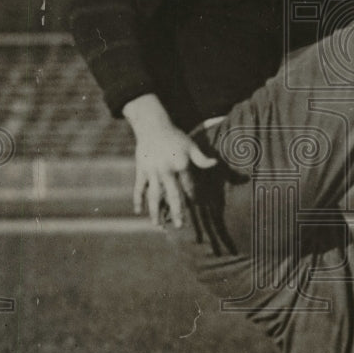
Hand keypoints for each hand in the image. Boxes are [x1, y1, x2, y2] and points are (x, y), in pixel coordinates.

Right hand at [122, 94, 216, 226]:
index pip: (189, 187)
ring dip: (155, 212)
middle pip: (172, 196)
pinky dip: (138, 199)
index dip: (193, 197)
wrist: (152, 126)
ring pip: (154, 196)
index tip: (197, 206)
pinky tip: (139, 211)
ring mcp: (152, 172)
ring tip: (158, 226)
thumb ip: (202, 158)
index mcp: (181, 165)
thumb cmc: (175, 136)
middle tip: (181, 226)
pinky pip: (139, 188)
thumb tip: (215, 163)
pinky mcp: (141, 171)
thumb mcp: (191, 145)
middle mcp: (166, 171)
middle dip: (177, 212)